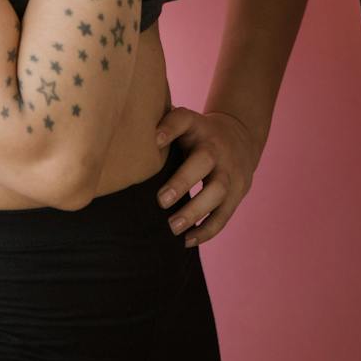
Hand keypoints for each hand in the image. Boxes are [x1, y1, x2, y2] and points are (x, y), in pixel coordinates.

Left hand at [154, 107, 260, 246]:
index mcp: (197, 126)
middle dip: (183, 181)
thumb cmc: (196, 135)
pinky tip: (187, 240)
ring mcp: (230, 169)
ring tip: (173, 227)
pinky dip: (207, 230)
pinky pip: (224, 213)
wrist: (241, 136)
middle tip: (161, 200)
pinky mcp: (238, 191)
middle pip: (204, 160)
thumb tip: (119, 141)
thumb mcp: (183, 124)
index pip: (183, 120)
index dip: (170, 128)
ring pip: (218, 190)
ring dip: (195, 211)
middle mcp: (215, 146)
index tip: (154, 140)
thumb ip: (159, 129)